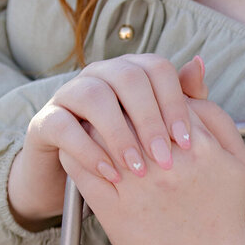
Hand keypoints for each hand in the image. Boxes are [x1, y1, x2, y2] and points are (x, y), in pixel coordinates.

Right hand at [7, 52, 208, 229]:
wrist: (75, 179)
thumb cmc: (128, 150)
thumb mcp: (157, 130)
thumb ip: (182, 101)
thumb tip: (199, 64)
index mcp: (131, 70)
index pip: (157, 67)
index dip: (174, 101)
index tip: (186, 140)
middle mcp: (100, 74)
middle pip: (128, 77)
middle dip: (149, 119)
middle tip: (164, 157)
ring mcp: (69, 93)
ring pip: (94, 95)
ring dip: (119, 133)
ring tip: (136, 168)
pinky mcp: (45, 120)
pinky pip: (63, 125)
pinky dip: (88, 150)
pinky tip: (110, 173)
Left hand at [58, 95, 244, 244]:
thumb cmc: (223, 211)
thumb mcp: (237, 158)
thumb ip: (215, 113)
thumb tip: (191, 71)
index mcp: (198, 144)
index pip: (160, 95)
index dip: (144, 92)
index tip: (137, 98)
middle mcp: (167, 162)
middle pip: (126, 110)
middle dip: (115, 104)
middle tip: (107, 104)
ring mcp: (139, 186)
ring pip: (99, 135)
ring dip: (91, 125)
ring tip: (91, 124)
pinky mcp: (115, 210)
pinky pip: (83, 169)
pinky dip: (77, 154)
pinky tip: (80, 151)